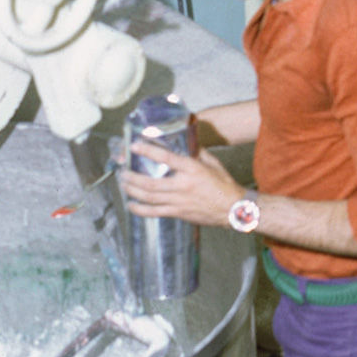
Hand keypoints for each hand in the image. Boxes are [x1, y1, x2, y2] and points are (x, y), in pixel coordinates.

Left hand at [120, 138, 242, 226]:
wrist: (234, 208)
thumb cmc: (224, 185)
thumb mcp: (212, 163)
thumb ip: (198, 152)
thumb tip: (186, 143)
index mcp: (192, 170)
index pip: (166, 158)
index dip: (148, 151)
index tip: (135, 146)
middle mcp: (183, 186)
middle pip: (150, 182)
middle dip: (132, 177)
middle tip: (123, 170)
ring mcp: (179, 201)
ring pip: (149, 197)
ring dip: (132, 190)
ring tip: (123, 183)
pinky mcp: (178, 213)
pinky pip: (154, 212)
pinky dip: (140, 209)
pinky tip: (131, 204)